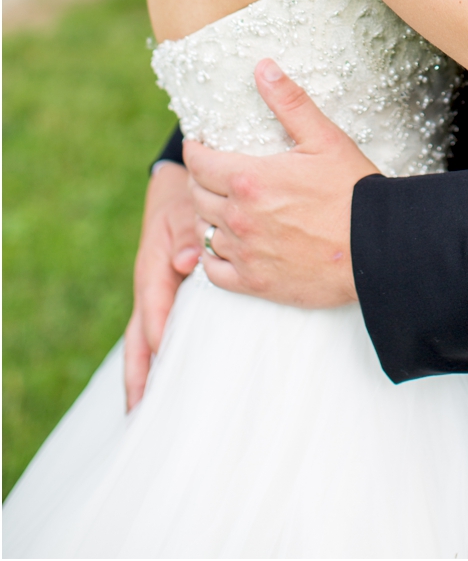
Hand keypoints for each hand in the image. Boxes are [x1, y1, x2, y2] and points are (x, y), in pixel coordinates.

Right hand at [124, 161, 200, 409]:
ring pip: (146, 344)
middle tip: (142, 417)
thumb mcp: (184, 209)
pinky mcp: (167, 302)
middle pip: (139, 341)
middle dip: (139, 378)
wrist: (177, 189)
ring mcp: (157, 300)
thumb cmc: (184, 200)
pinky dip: (161, 361)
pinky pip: (161, 336)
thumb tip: (186, 262)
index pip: (154, 312)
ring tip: (147, 417)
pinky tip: (171, 386)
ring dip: (146, 378)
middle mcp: (150, 291)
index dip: (161, 339)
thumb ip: (187, 233)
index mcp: (153, 270)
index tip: (168, 366)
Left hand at [185, 60, 378, 307]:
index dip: (195, 150)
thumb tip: (262, 67)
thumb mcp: (325, 138)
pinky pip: (212, 271)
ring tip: (219, 206)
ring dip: (207, 217)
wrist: (377, 248)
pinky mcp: (253, 283)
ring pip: (202, 232)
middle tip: (211, 173)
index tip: (199, 145)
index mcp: (249, 180)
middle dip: (199, 181)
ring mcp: (244, 254)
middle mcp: (239, 218)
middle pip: (197, 197)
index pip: (199, 163)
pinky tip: (227, 245)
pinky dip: (212, 257)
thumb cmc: (353, 190)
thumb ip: (289, 102)